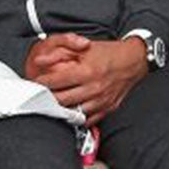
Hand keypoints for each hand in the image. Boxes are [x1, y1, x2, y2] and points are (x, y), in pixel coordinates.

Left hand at [25, 32, 147, 123]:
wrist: (134, 61)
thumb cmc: (109, 54)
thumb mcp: (84, 48)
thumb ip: (59, 53)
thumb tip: (39, 60)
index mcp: (87, 71)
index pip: (55, 82)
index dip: (40, 83)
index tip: (34, 83)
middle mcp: (94, 88)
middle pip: (61, 101)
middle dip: (46, 99)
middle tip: (38, 96)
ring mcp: (101, 101)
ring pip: (73, 113)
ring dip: (60, 110)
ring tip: (51, 106)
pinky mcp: (107, 108)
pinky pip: (87, 120)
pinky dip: (76, 118)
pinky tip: (69, 112)